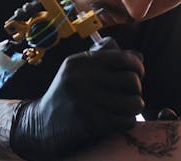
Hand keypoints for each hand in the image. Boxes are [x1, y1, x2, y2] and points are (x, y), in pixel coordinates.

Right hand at [10, 49, 144, 160]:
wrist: (42, 124)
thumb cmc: (67, 94)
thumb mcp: (79, 69)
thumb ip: (106, 58)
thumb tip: (138, 56)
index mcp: (80, 62)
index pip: (122, 57)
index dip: (136, 66)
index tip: (136, 74)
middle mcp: (81, 78)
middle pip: (131, 80)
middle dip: (135, 89)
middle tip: (128, 94)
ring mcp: (85, 101)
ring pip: (133, 102)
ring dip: (134, 106)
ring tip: (125, 108)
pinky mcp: (90, 123)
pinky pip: (125, 120)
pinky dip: (126, 121)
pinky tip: (117, 120)